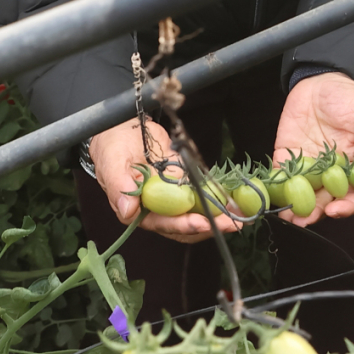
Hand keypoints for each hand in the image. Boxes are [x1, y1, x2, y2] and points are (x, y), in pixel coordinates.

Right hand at [88, 118, 242, 245]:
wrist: (121, 128)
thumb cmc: (113, 147)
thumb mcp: (112, 162)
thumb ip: (119, 185)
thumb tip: (128, 209)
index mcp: (139, 210)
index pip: (163, 223)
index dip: (184, 225)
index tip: (203, 223)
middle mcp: (158, 209)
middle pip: (185, 225)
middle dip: (210, 225)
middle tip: (233, 224)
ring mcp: (173, 198)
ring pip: (198, 214)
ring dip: (220, 216)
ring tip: (241, 216)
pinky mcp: (184, 184)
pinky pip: (203, 195)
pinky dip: (220, 198)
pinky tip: (237, 201)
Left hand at [273, 72, 353, 226]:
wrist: (323, 78)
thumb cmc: (350, 98)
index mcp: (353, 167)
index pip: (352, 196)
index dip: (344, 207)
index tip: (334, 210)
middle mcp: (329, 172)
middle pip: (323, 200)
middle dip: (313, 213)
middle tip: (301, 221)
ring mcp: (307, 165)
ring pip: (300, 194)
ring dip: (292, 208)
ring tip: (285, 216)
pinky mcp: (287, 154)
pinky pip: (281, 174)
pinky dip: (275, 186)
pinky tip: (269, 195)